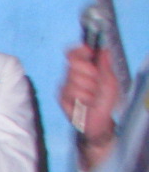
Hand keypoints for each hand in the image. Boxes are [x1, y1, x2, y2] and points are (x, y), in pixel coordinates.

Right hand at [62, 43, 119, 167]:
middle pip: (74, 63)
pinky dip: (82, 98)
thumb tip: (104, 49)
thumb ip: (105, 66)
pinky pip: (71, 92)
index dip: (79, 51)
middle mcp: (72, 75)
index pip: (73, 53)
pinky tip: (84, 104)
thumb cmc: (105, 101)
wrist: (99, 122)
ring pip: (73, 79)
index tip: (88, 51)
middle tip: (96, 85)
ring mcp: (65, 86)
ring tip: (92, 97)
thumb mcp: (110, 82)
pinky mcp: (61, 97)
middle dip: (89, 73)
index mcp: (83, 69)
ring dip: (88, 89)